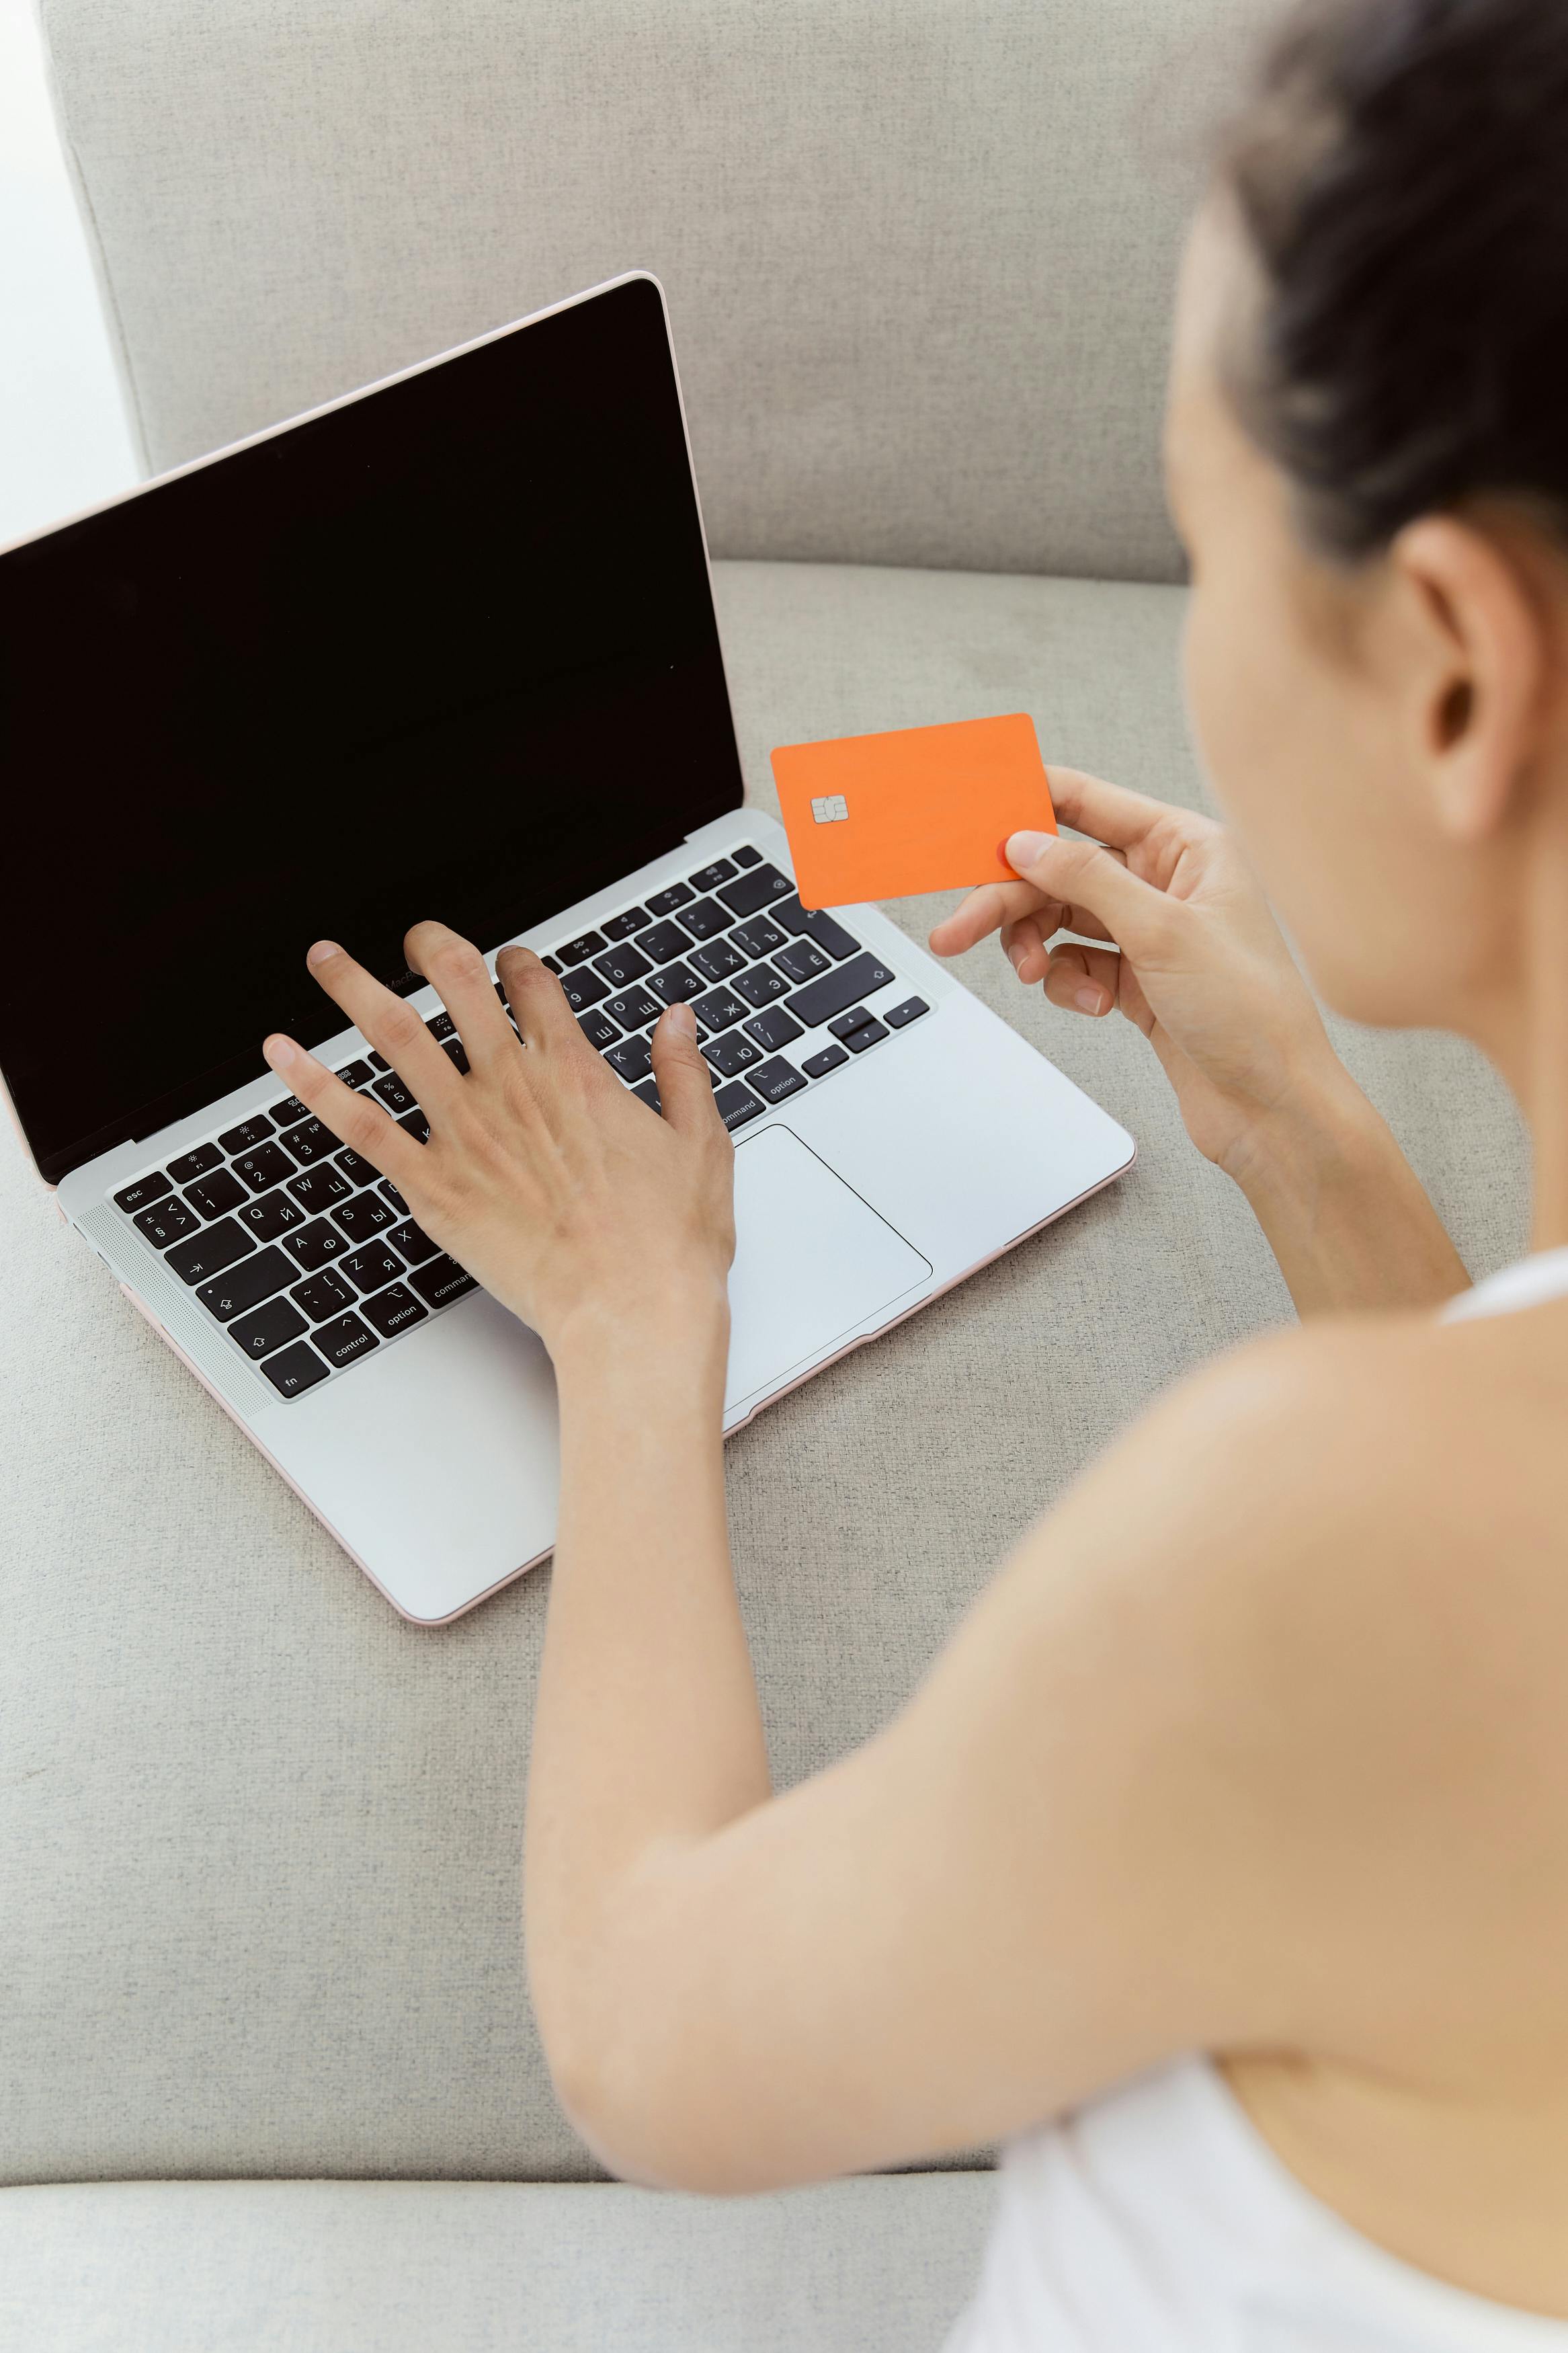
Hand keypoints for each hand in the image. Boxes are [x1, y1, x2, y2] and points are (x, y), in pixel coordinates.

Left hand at [260, 924, 735, 1361]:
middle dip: (432, 947)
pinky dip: (313, 1084)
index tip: (509, 964)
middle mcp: (511, 1087)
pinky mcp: (430, 1185)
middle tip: (416, 937)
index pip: (531, 984)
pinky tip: (280, 1053)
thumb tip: (676, 1021)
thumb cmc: (668, 1242)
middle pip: (457, 985)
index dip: (516, 962)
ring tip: (325, 958)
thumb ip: (681, 1073)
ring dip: (354, 987)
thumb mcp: (700, 1143)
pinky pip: (357, 1124)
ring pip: (394, 1035)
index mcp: (574, 1071)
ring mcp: (464, 1132)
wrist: (631, 1310)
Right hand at [928, 766, 1343, 1181]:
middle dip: (1009, 899)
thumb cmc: (1252, 1015)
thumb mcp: (1163, 932)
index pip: (1091, 803)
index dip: (1030, 801)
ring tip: (1028, 974)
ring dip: (1035, 946)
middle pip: (1061, 870)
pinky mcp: (1135, 981)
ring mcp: (1149, 934)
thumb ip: (1088, 879)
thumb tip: (1027, 842)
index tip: (975, 813)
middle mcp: (1167, 883)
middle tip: (959, 926)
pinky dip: (1069, 984)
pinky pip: (1074, 964)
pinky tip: (1091, 1004)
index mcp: (1188, 848)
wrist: (1270, 1107)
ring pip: (1060, 919)